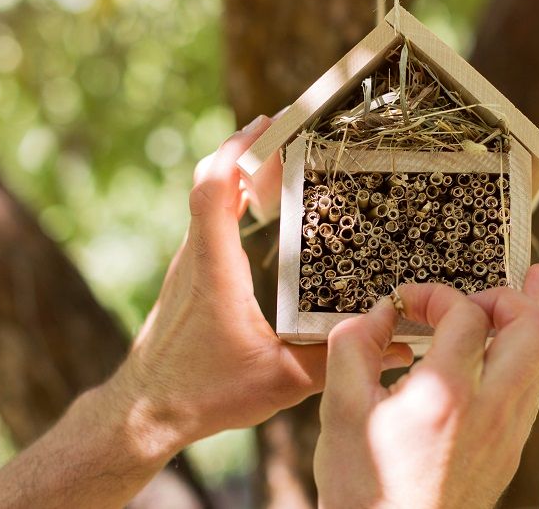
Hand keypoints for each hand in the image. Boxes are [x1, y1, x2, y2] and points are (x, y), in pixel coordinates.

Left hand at [106, 116, 413, 451]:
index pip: (214, 189)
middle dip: (244, 149)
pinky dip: (230, 201)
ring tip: (277, 161)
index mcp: (216, 270)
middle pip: (210, 181)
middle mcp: (196, 258)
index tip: (266, 124)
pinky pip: (207, 223)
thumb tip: (394, 349)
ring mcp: (187, 267)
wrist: (145, 414)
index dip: (237, 149)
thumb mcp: (281, 383)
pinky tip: (258, 210)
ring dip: (236, 174)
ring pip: (205, 201)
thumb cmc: (203, 396)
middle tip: (282, 130)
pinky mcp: (187, 280)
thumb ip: (335, 362)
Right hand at [315, 268, 538, 508]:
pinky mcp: (509, 450)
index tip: (406, 302)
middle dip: (513, 295)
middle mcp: (491, 410)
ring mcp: (508, 433)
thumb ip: (355, 345)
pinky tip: (502, 349)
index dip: (435, 293)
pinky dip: (521, 355)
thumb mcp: (339, 410)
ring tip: (526, 289)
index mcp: (446, 395)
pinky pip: (531, 387)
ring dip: (528, 320)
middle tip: (485, 287)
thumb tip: (381, 310)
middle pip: (538, 328)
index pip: (466, 314)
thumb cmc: (362, 489)